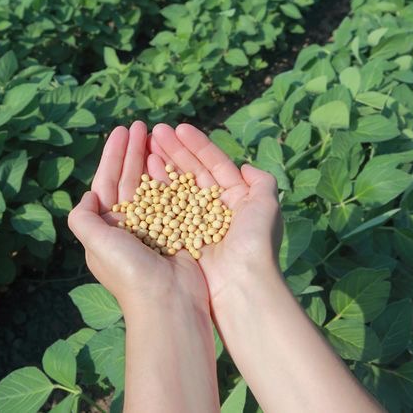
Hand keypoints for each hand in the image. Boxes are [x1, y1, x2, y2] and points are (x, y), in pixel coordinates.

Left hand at [67, 122, 207, 308]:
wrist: (168, 302)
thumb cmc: (129, 273)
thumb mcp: (95, 243)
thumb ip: (83, 218)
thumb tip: (86, 195)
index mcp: (107, 228)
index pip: (107, 182)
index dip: (112, 155)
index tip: (120, 130)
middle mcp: (129, 226)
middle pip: (129, 178)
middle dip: (133, 151)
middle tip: (140, 124)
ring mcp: (154, 227)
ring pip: (151, 183)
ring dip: (153, 158)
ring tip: (158, 134)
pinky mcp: (177, 229)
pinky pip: (173, 196)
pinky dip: (173, 177)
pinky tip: (175, 159)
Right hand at [146, 123, 283, 300]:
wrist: (241, 284)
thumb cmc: (255, 242)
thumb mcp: (267, 205)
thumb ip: (262, 181)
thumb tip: (247, 167)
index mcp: (238, 199)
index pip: (215, 165)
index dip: (198, 145)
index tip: (179, 128)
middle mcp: (216, 209)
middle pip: (193, 172)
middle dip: (176, 150)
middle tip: (156, 131)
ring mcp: (197, 222)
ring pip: (178, 186)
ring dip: (163, 164)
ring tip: (147, 145)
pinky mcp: (181, 237)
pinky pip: (167, 207)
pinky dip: (157, 188)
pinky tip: (145, 171)